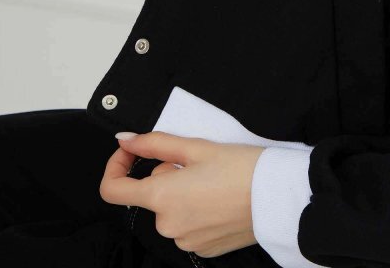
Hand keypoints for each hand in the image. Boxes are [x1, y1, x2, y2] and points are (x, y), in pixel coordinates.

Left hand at [99, 131, 263, 257]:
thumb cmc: (241, 168)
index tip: (132, 152)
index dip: (116, 166)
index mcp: (161, 198)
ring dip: (182, 192)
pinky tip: (219, 199)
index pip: (112, 190)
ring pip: (170, 209)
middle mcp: (167, 225)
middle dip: (167, 174)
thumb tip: (125, 141)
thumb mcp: (197, 147)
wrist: (277, 198)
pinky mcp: (201, 249)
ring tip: (214, 179)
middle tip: (198, 161)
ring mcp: (184, 241)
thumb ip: (155, 143)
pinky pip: (186, 225)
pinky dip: (196, 210)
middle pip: (151, 194)